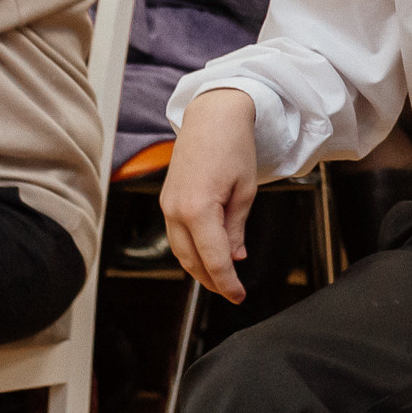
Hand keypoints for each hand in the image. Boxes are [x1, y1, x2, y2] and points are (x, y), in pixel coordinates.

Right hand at [160, 89, 258, 302]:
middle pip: (191, 261)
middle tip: (232, 291)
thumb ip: (236, 228)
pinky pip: (176, 235)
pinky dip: (191, 250)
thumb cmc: (233, 146)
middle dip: (211, 280)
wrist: (212, 116)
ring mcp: (167, 206)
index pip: (213, 259)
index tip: (239, 296)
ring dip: (199, 268)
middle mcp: (175, 212)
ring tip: (221, 278)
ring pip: (180, 251)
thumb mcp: (245, 190)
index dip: (227, 282)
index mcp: (198, 211)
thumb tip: (235, 256)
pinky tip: (207, 253)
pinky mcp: (166, 201)